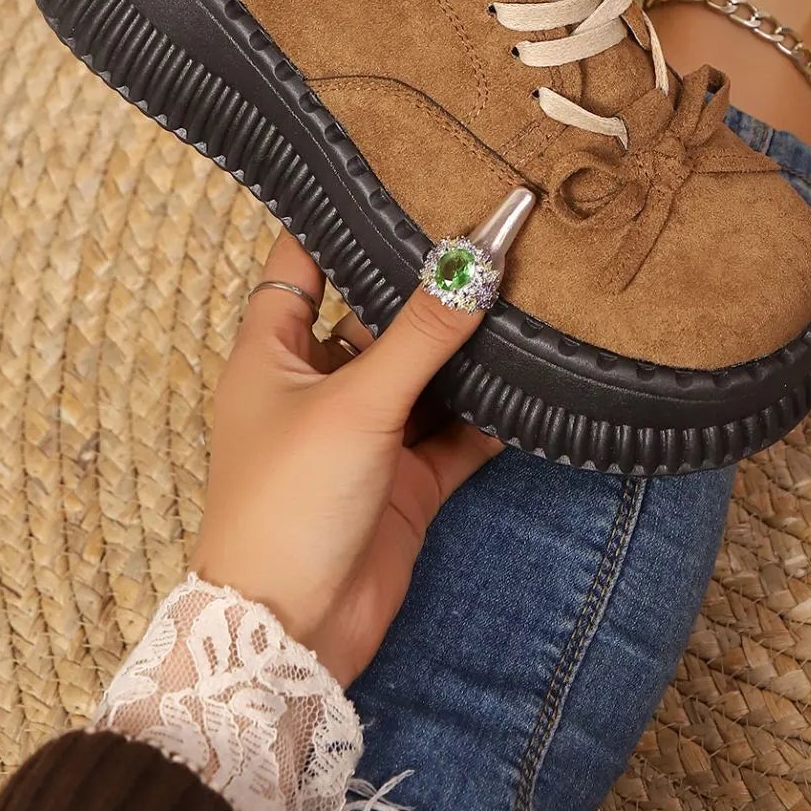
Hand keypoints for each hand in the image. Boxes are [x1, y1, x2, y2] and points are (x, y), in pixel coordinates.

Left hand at [191, 219, 515, 686]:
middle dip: (427, 280)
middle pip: (375, 312)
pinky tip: (538, 377)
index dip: (341, 218)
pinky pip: (456, 430)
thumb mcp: (355, 402)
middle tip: (492, 225)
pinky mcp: (406, 480)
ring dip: (467, 345)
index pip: (301, 262)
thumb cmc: (288, 504)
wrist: (292, 637)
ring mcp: (365, 433)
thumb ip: (421, 332)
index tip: (400, 173)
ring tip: (529, 287)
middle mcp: (317, 384)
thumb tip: (477, 260)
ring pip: (424, 370)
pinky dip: (492, 409)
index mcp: (271, 353)